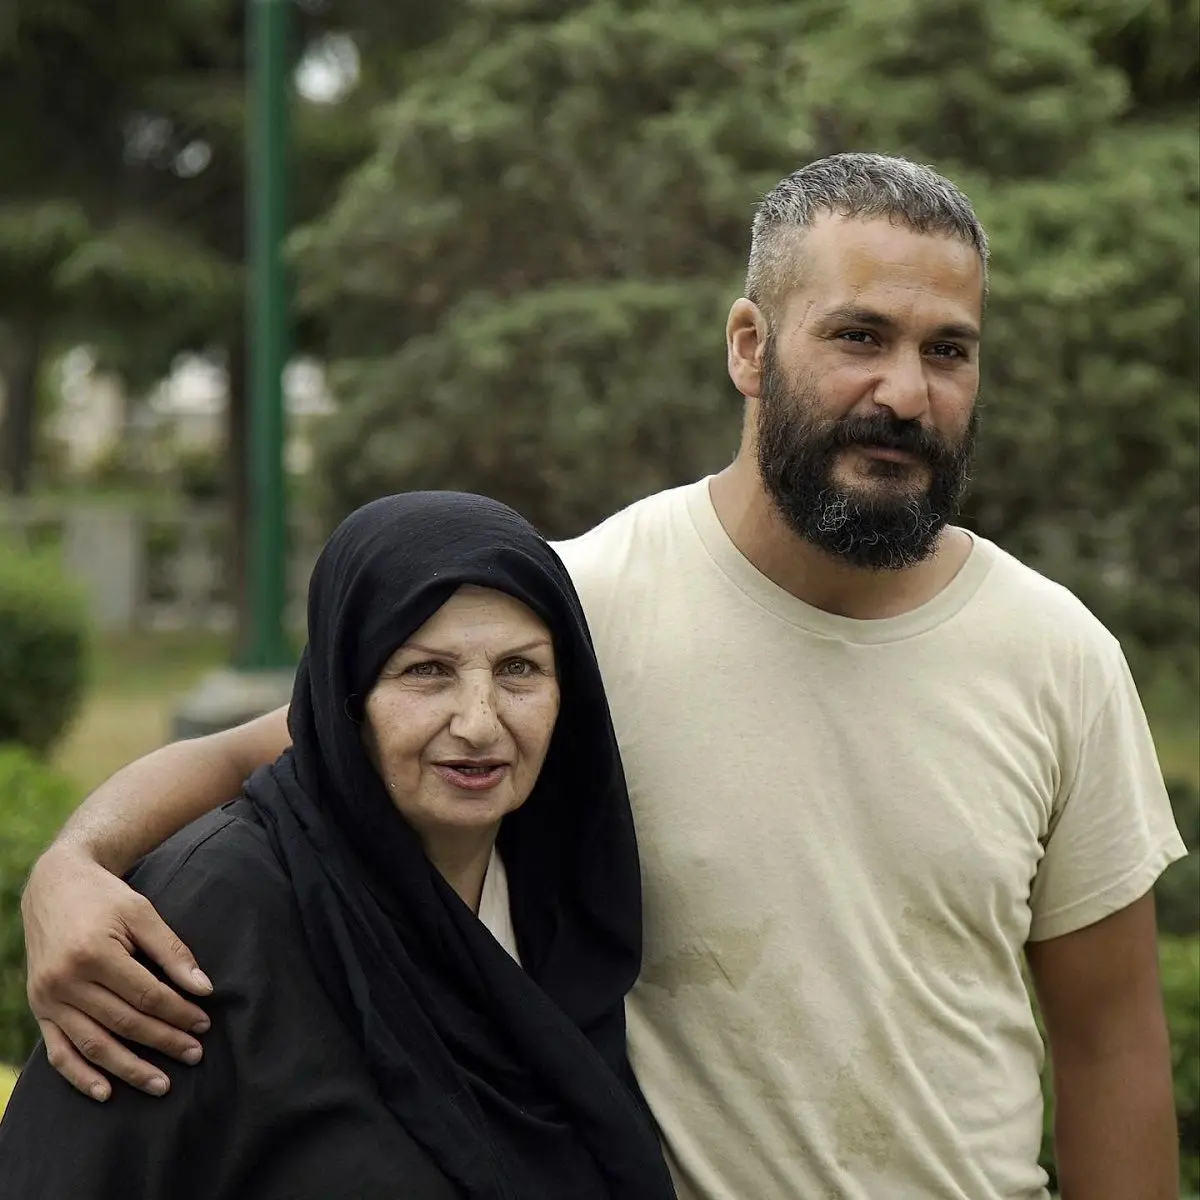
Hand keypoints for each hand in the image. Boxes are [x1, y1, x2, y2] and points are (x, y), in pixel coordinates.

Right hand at [22, 845, 213, 1100]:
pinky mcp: (39, 1009)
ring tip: (162, 1085)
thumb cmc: (107, 898)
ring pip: (93, 1045)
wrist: (55, 886)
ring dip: (129, 1070)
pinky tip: (106, 1093)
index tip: (205, 1024)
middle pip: (123, 1022)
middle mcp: (66, 980)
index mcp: (95, 953)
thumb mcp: (143, 912)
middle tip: (195, 1054)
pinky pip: (58, 1052)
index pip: (146, 995)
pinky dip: (80, 1076)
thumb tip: (204, 989)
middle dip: (163, 1042)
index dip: (178, 1012)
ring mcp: (48, 999)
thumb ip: (172, 951)